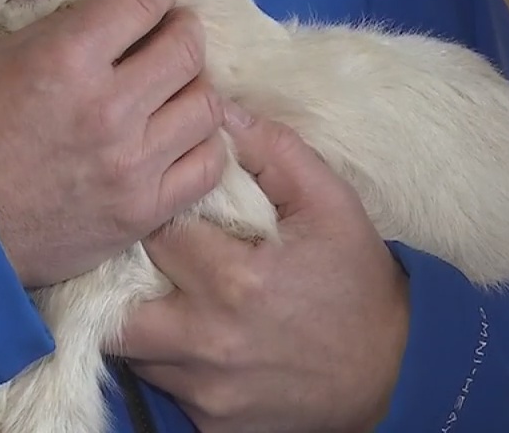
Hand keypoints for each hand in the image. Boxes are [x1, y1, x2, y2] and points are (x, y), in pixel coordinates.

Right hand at [0, 0, 226, 286]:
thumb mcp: (10, 53)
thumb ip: (74, 15)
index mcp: (68, 59)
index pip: (146, 0)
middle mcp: (109, 108)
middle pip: (186, 48)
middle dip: (182, 30)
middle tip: (171, 37)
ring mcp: (134, 163)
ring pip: (207, 104)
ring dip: (194, 88)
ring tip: (175, 90)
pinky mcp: (147, 208)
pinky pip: (208, 163)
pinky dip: (202, 144)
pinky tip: (181, 137)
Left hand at [114, 104, 409, 432]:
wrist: (393, 371)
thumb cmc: (357, 279)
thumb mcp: (331, 203)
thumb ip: (273, 150)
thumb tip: (218, 107)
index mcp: (236, 280)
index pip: (153, 230)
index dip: (155, 211)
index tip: (165, 205)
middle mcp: (209, 341)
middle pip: (115, 304)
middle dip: (122, 275)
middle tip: (145, 256)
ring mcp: (205, 390)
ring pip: (130, 348)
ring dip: (140, 316)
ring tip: (169, 292)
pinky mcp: (208, 423)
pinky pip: (159, 386)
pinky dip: (166, 360)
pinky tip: (193, 335)